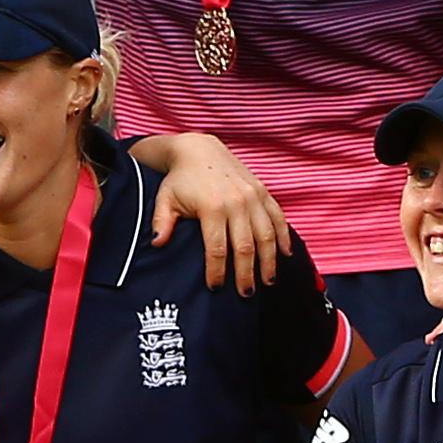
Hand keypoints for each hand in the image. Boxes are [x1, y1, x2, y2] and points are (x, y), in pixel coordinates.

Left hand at [140, 131, 294, 293]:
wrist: (199, 149)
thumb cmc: (180, 179)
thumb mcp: (165, 199)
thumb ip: (162, 222)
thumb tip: (157, 243)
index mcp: (211, 207)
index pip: (216, 249)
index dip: (217, 271)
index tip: (215, 287)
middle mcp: (236, 202)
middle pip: (245, 247)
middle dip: (246, 274)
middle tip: (246, 294)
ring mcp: (253, 196)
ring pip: (266, 235)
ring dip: (269, 261)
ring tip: (268, 281)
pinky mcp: (263, 192)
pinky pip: (278, 217)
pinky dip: (284, 237)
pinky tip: (285, 254)